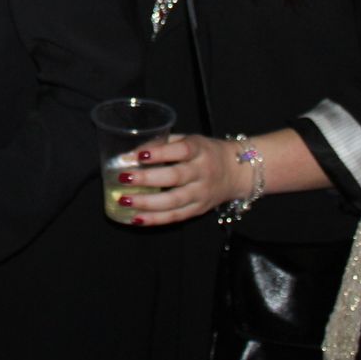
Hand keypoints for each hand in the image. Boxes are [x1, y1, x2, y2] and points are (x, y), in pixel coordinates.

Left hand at [120, 133, 246, 226]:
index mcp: (200, 150)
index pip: (181, 150)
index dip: (160, 153)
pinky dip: (154, 219)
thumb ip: (163, 144)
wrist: (237, 172)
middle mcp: (203, 173)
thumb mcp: (188, 140)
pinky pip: (175, 217)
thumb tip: (130, 153)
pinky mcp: (198, 210)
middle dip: (147, 178)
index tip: (138, 155)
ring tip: (124, 200)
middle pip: (175, 177)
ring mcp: (201, 194)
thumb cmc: (205, 152)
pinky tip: (135, 218)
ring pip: (174, 201)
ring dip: (147, 203)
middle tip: (124, 178)